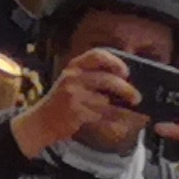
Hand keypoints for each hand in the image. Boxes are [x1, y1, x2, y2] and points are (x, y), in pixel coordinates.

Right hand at [17, 47, 138, 155]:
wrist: (42, 120)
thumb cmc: (64, 99)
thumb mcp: (75, 80)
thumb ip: (95, 76)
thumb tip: (129, 80)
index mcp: (75, 66)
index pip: (97, 55)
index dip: (115, 61)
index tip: (126, 72)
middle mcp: (73, 77)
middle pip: (107, 80)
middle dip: (126, 89)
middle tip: (137, 97)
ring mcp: (73, 95)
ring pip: (106, 101)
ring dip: (124, 109)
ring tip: (135, 112)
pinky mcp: (75, 112)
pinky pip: (102, 116)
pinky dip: (116, 120)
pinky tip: (124, 123)